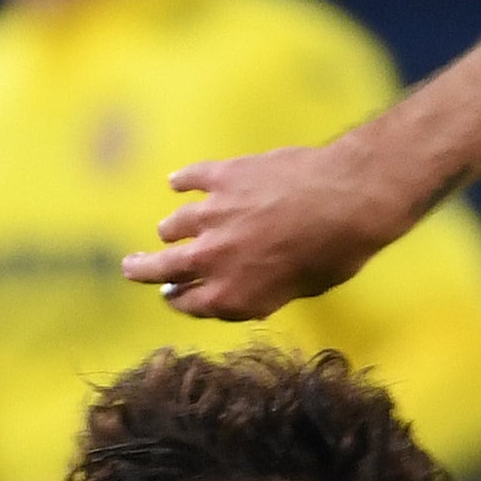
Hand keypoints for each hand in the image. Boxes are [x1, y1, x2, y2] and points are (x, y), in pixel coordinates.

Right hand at [120, 119, 442, 322]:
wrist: (350, 198)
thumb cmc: (337, 252)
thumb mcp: (299, 290)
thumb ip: (264, 292)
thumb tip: (250, 289)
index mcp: (230, 296)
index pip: (186, 303)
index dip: (178, 299)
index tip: (171, 295)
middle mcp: (212, 259)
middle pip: (162, 268)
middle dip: (143, 269)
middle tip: (131, 267)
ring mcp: (213, 215)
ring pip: (174, 225)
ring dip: (170, 230)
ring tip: (167, 229)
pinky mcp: (223, 177)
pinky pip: (190, 178)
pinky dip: (181, 181)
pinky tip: (175, 182)